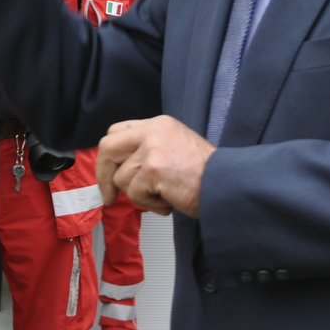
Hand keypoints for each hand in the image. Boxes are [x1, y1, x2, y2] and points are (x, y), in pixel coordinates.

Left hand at [97, 115, 214, 217]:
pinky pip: (135, 194)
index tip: (108, 173)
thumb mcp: (174, 147)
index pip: (117, 132)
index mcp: (158, 124)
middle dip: (103, 175)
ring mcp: (152, 149)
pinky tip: (169, 201)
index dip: (109, 156)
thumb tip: (118, 169)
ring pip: (122, 179)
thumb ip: (147, 150)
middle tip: (108, 195)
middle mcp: (152, 131)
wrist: (226, 184)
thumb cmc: (204, 174)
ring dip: (140, 196)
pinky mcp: (153, 169)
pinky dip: (150, 205)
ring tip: (164, 196)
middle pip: (108, 147)